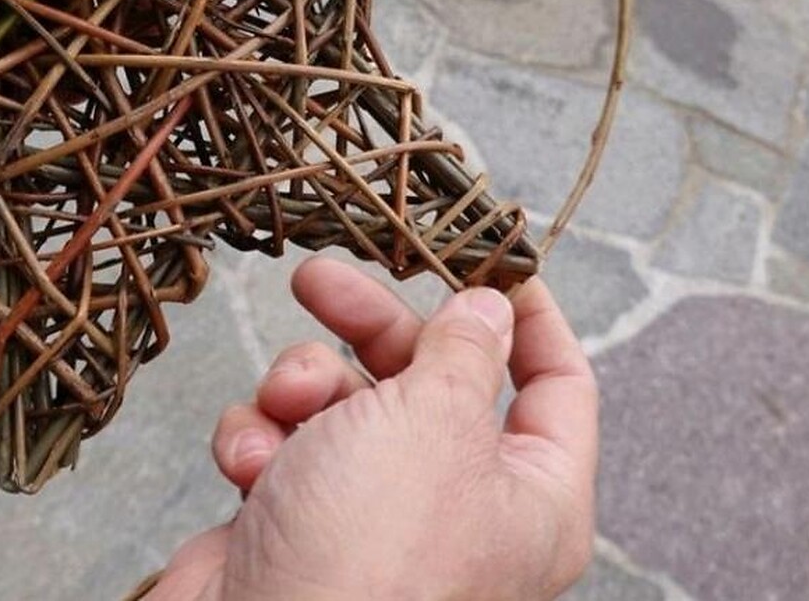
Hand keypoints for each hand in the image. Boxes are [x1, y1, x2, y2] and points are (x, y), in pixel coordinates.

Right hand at [150, 259, 598, 600]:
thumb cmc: (369, 553)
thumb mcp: (435, 422)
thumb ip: (464, 351)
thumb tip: (489, 306)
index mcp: (530, 493)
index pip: (558, 385)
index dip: (528, 314)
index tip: (486, 255)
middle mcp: (459, 502)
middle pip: (427, 375)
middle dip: (368, 323)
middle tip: (319, 280)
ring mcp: (374, 512)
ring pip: (342, 400)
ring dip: (302, 387)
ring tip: (286, 409)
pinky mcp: (300, 519)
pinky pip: (285, 442)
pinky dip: (261, 440)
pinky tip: (250, 464)